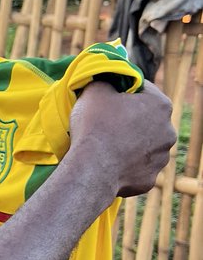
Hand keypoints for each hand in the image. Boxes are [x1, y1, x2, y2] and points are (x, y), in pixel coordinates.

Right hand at [69, 80, 175, 197]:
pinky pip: (137, 168)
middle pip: (147, 119)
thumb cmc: (95, 125)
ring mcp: (161, 158)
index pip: (143, 89)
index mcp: (160, 105)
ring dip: (130, 143)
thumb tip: (108, 80)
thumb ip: (106, 79)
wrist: (91, 169)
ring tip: (107, 145)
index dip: (124, 90)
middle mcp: (168, 131)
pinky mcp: (150, 179)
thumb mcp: (95, 90)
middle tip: (106, 122)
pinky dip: (126, 165)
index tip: (108, 97)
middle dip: (130, 119)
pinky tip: (109, 164)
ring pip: (144, 145)